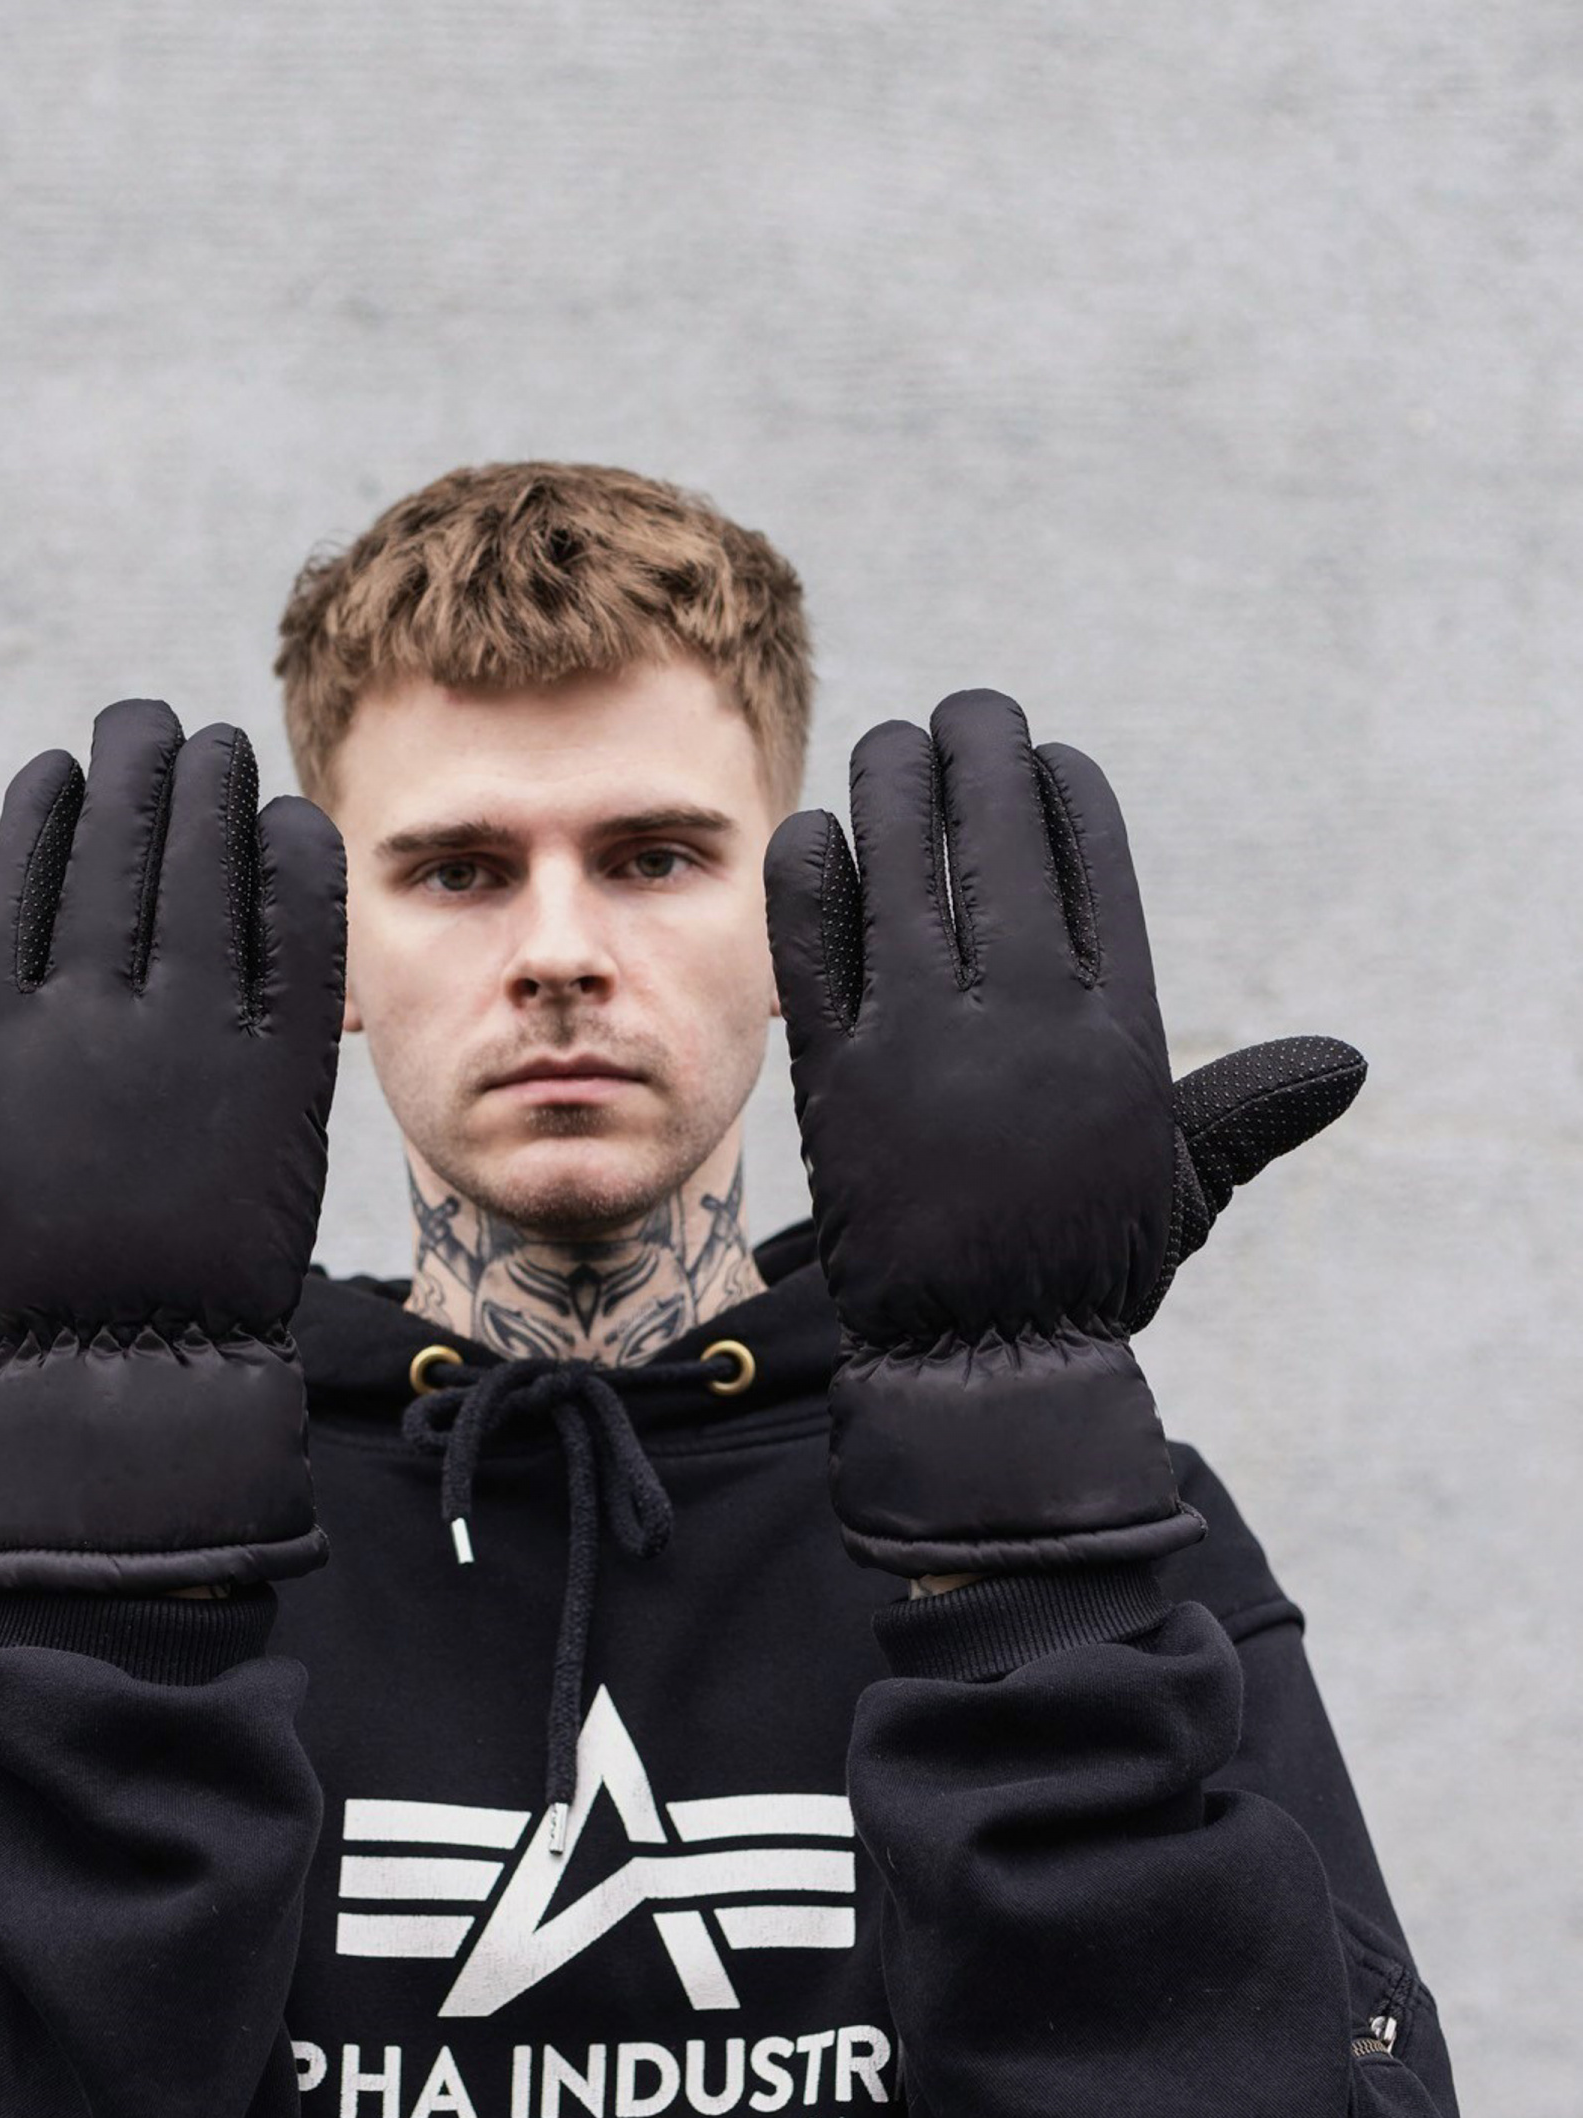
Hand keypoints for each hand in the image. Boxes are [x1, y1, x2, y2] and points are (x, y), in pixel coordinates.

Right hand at [0, 700, 347, 1591]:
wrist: (140, 1364)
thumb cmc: (36, 1283)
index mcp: (2, 1037)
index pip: (22, 890)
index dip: (46, 819)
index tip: (62, 765)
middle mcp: (92, 1018)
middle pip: (119, 859)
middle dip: (138, 774)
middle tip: (155, 718)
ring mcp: (191, 1039)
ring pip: (203, 879)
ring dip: (212, 796)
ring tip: (221, 743)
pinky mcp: (281, 1074)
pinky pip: (295, 946)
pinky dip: (294, 874)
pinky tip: (292, 821)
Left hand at [765, 689, 1363, 1574]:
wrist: (983, 1364)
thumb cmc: (1091, 1271)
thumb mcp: (1184, 1183)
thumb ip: (1247, 1107)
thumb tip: (1346, 1064)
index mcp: (1117, 1030)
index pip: (1095, 868)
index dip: (1063, 797)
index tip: (1045, 759)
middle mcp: (1023, 1019)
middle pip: (998, 844)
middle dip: (980, 755)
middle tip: (963, 711)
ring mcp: (924, 1044)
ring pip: (904, 873)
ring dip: (896, 785)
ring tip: (891, 738)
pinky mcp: (837, 1081)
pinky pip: (814, 950)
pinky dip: (812, 881)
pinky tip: (816, 833)